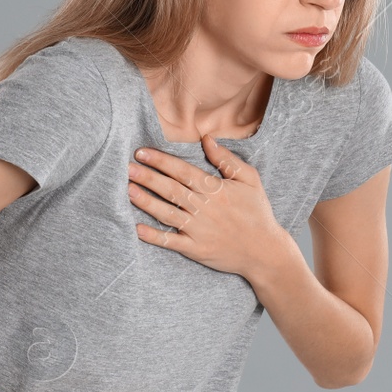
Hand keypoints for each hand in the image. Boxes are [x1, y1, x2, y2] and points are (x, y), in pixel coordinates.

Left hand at [127, 136, 289, 279]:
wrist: (265, 251)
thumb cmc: (257, 212)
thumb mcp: (250, 180)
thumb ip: (227, 159)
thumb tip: (207, 139)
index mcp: (215, 189)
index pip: (182, 171)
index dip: (160, 161)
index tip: (141, 153)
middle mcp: (204, 208)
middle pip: (170, 189)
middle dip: (147, 177)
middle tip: (126, 168)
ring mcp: (198, 230)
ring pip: (166, 213)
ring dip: (146, 202)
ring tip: (128, 190)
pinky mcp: (195, 249)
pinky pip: (171, 242)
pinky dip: (154, 236)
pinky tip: (137, 229)